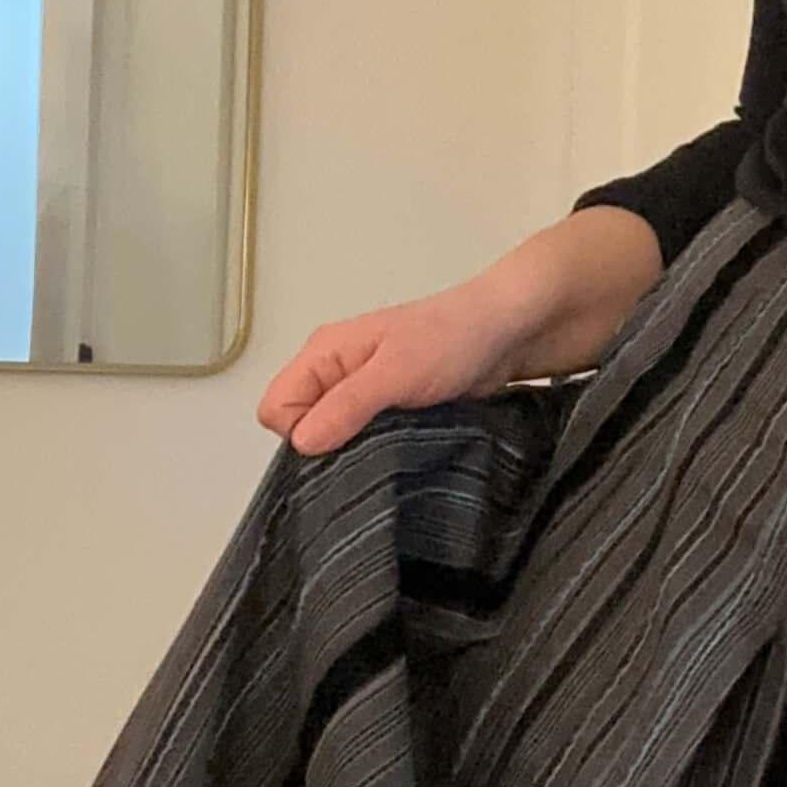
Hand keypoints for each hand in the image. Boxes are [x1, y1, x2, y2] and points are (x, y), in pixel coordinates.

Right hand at [256, 207, 663, 456]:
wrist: (511, 329)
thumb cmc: (452, 340)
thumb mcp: (396, 373)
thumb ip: (347, 406)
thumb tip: (302, 446)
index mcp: (323, 354)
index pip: (275, 409)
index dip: (300, 434)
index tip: (343, 444)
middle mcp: (336, 373)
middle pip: (301, 428)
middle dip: (327, 449)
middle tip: (372, 457)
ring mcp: (365, 392)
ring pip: (335, 438)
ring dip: (358, 454)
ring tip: (394, 457)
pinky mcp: (394, 410)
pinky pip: (367, 441)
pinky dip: (379, 452)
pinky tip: (404, 457)